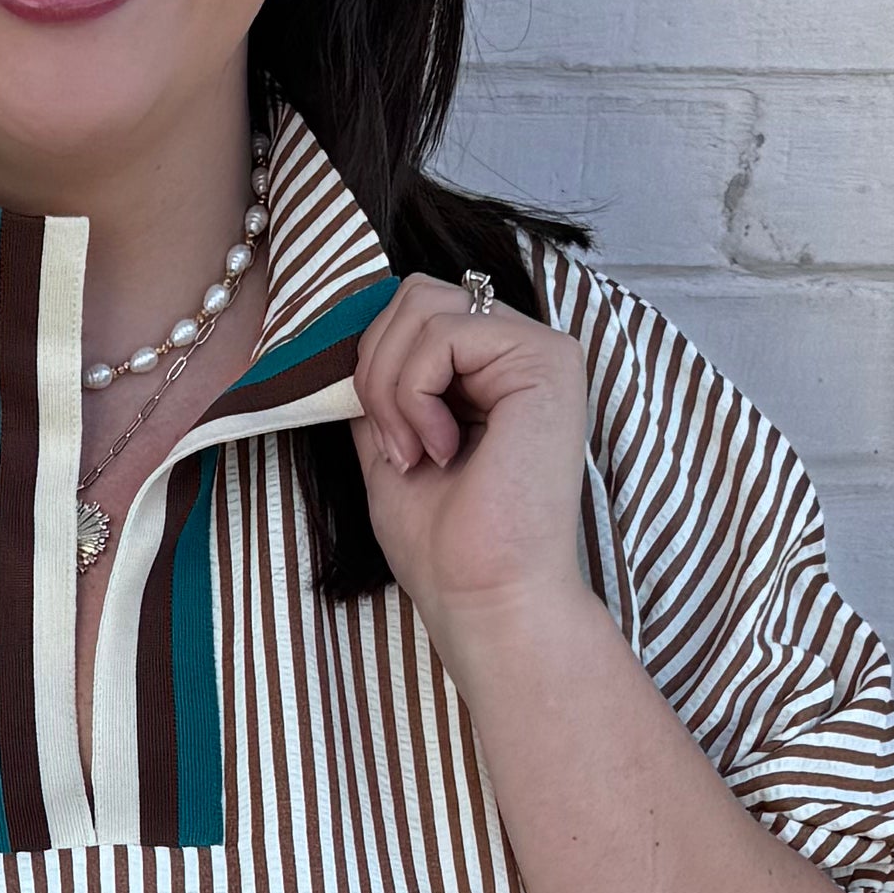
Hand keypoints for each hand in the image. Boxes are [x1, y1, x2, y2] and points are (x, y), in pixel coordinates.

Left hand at [347, 270, 592, 660]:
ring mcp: (541, 350)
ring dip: (392, 386)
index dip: (374, 364)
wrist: (487, 599)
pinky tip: (442, 449)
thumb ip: (380, 387)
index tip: (386, 443)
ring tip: (416, 452)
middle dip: (376, 366)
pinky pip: (444, 331)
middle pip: (414, 293)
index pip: (413, 313)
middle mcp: (522, 352)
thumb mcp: (389, 446)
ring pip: (422, 302)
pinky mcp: (549, 360)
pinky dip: (416, 393)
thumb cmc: (446, 546)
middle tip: (394, 446)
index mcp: (492, 371)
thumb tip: (344, 338)